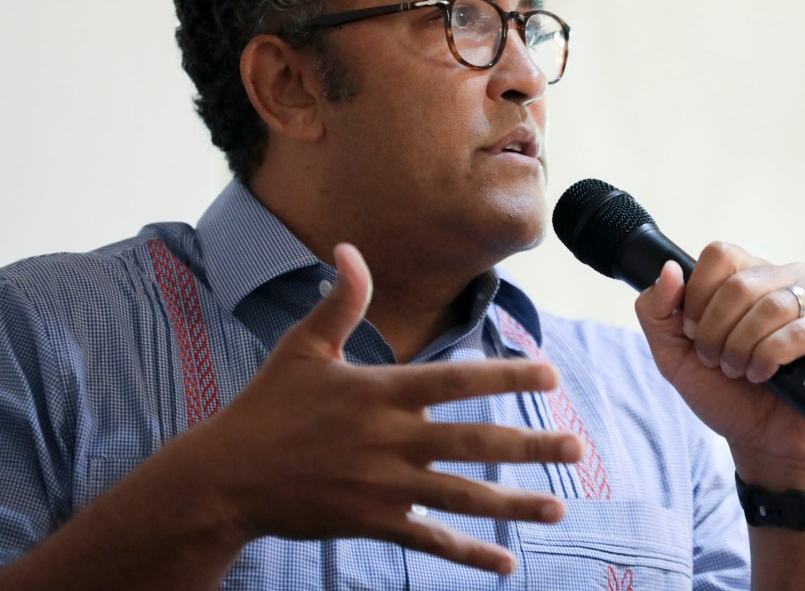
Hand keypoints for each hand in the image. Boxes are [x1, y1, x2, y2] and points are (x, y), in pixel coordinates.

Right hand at [182, 243, 582, 574]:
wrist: (225, 478)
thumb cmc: (266, 408)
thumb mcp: (301, 348)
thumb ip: (339, 302)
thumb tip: (349, 248)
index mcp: (381, 393)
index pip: (457, 380)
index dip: (506, 376)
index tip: (550, 374)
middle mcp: (391, 440)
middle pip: (475, 442)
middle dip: (531, 446)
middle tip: (577, 448)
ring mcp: (384, 487)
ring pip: (462, 497)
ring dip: (514, 504)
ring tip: (559, 507)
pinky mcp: (372, 522)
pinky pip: (430, 541)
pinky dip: (468, 554)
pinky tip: (504, 564)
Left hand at [633, 243, 804, 487]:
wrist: (762, 440)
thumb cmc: (724, 392)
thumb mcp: (673, 353)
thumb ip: (656, 309)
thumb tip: (670, 268)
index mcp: (749, 272)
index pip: (720, 255)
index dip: (699, 297)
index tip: (695, 333)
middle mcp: (787, 276)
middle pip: (741, 283)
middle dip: (717, 332)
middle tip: (718, 362)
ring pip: (771, 305)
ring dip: (743, 348)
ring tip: (741, 371)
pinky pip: (802, 330)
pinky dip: (772, 357)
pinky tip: (767, 375)